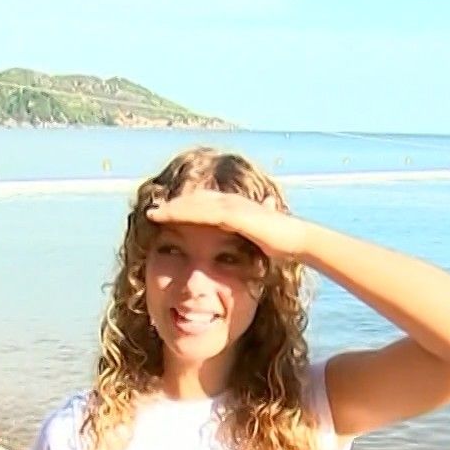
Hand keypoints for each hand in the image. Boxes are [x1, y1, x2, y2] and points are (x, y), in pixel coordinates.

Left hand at [145, 189, 310, 261]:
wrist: (297, 239)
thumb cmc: (281, 243)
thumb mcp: (256, 241)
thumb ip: (245, 240)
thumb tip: (241, 249)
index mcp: (235, 208)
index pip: (205, 205)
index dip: (186, 208)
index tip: (167, 215)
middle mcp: (231, 202)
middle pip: (195, 200)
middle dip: (173, 205)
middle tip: (152, 211)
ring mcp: (231, 205)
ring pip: (193, 203)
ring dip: (171, 207)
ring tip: (152, 213)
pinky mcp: (232, 214)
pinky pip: (200, 211)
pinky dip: (181, 211)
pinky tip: (166, 215)